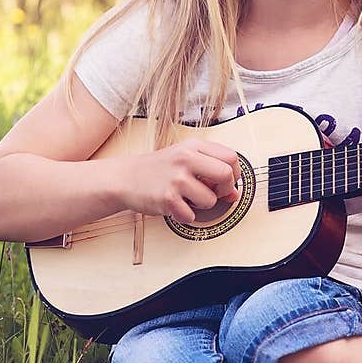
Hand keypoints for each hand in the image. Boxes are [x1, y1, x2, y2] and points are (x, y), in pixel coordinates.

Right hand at [119, 138, 240, 222]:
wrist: (126, 177)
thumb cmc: (160, 169)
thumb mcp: (187, 160)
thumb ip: (212, 171)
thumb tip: (235, 195)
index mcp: (193, 146)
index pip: (231, 157)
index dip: (234, 173)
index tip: (225, 181)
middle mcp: (186, 159)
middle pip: (226, 175)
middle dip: (225, 189)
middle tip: (213, 192)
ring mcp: (176, 179)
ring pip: (210, 200)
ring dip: (203, 205)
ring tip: (188, 198)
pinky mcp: (167, 199)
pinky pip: (192, 216)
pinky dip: (186, 215)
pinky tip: (175, 205)